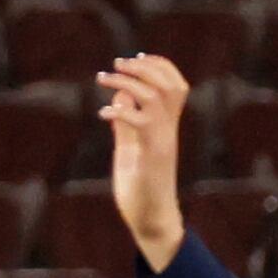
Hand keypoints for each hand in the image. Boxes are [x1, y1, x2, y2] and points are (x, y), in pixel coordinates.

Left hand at [101, 54, 189, 271]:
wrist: (151, 219)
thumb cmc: (141, 186)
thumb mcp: (131, 147)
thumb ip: (127, 122)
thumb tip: (120, 97)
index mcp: (166, 126)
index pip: (175, 85)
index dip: (159, 65)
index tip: (136, 57)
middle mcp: (168, 129)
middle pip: (169, 84)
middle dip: (144, 66)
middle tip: (117, 63)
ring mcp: (162, 140)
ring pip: (155, 96)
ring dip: (128, 82)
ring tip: (104, 78)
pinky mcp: (151, 154)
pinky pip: (140, 122)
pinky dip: (119, 112)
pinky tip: (102, 115)